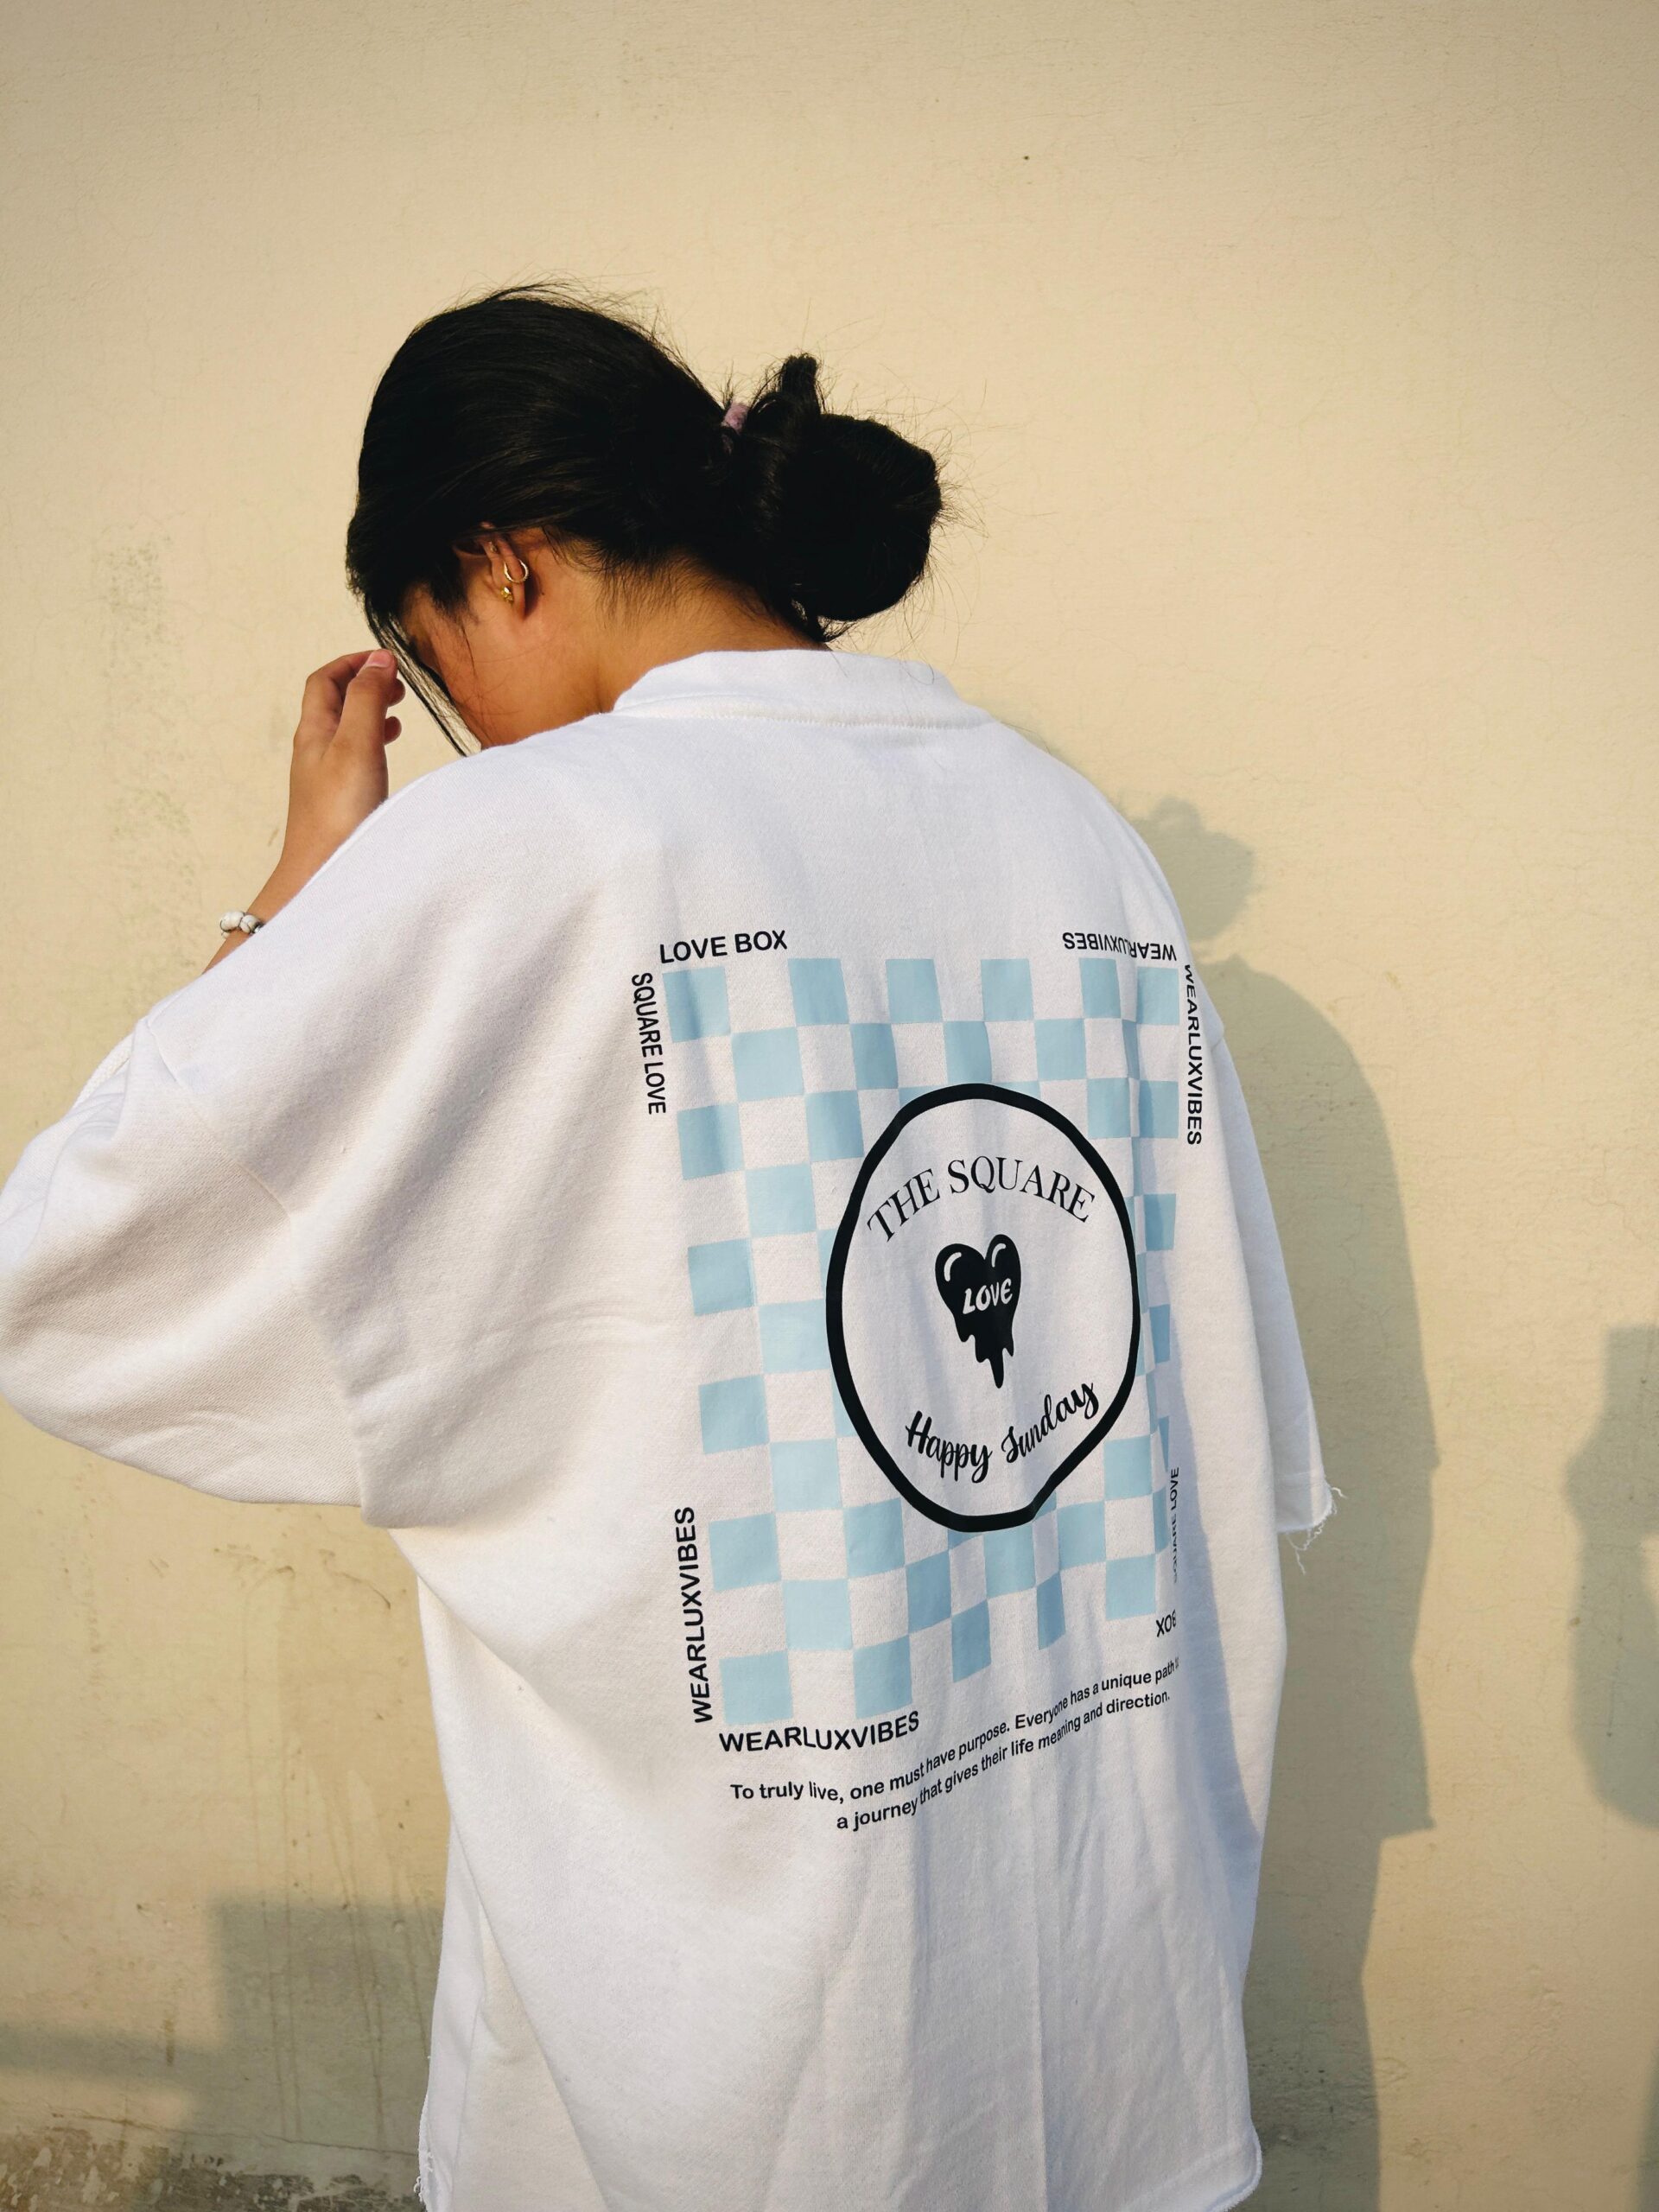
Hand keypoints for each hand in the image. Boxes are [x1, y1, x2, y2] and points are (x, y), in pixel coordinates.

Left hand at [204, 649, 404, 970]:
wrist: (320, 878)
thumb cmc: (338, 815)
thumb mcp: (357, 746)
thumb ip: (368, 700)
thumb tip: (379, 660)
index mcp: (314, 733)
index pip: (325, 681)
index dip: (353, 663)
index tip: (386, 659)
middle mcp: (314, 753)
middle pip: (333, 704)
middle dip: (363, 686)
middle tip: (397, 686)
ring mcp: (324, 780)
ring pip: (344, 733)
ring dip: (370, 715)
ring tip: (397, 716)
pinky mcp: (337, 805)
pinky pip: (353, 761)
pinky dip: (372, 746)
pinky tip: (388, 760)